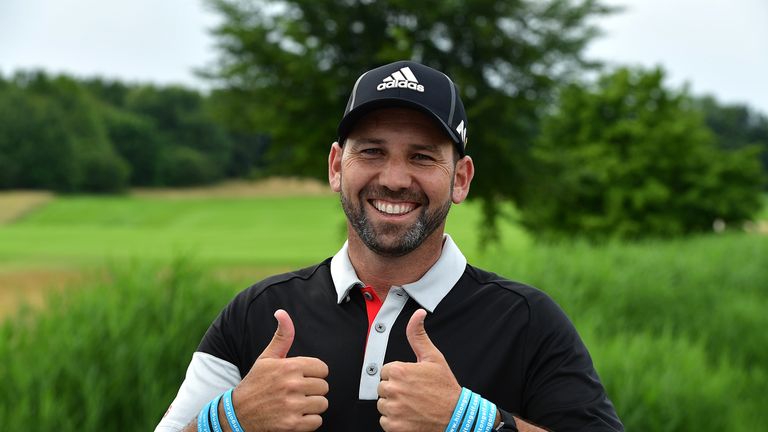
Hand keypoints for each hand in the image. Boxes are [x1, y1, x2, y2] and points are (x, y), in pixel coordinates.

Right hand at [228, 309, 328, 430]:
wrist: (238, 413)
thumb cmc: (255, 383)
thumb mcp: (267, 357)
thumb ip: (282, 336)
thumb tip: (282, 313)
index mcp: (289, 366)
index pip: (323, 368)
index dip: (314, 373)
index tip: (303, 377)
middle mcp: (292, 385)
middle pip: (324, 387)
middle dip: (313, 389)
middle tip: (297, 391)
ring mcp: (292, 406)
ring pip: (322, 404)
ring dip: (312, 405)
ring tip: (297, 403)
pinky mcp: (292, 424)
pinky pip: (317, 421)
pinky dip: (309, 421)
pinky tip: (296, 415)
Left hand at [377, 309, 461, 431]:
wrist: (456, 415)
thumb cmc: (445, 387)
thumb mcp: (433, 357)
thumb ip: (418, 335)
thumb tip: (418, 314)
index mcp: (399, 371)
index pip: (385, 371)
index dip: (398, 375)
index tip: (411, 380)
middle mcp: (394, 390)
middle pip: (382, 388)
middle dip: (394, 390)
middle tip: (413, 393)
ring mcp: (393, 409)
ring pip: (382, 405)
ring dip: (394, 405)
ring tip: (412, 404)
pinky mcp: (394, 426)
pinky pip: (385, 421)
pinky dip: (395, 421)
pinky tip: (409, 416)